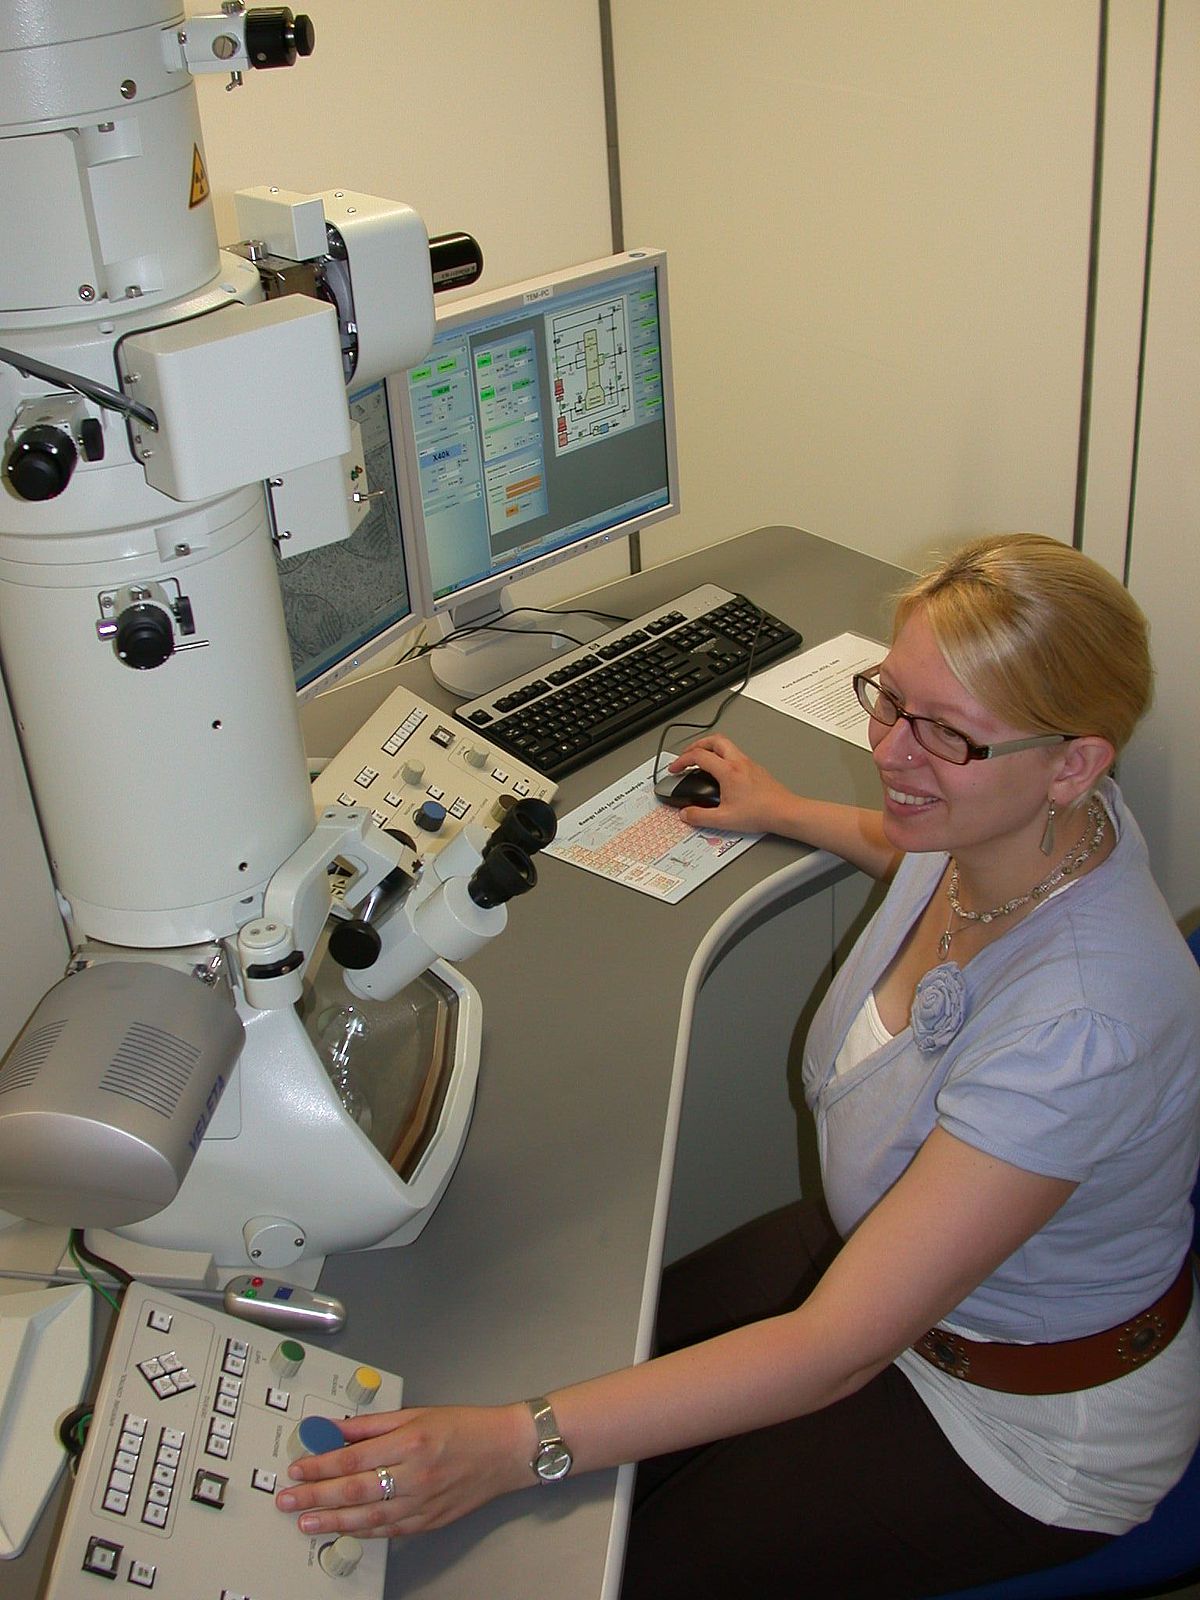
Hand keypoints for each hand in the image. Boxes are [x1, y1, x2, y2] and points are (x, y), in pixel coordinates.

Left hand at [275, 1403, 532, 1538]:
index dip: (320, 1465)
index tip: (297, 1467)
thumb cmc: (464, 1426)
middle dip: (314, 1496)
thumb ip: (371, 1425)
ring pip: (366, 1518)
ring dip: (331, 1520)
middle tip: (287, 1500)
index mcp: (409, 1442)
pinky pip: (387, 1530)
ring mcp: (420, 1504)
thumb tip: (334, 1430)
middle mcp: (413, 1476)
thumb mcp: (416, 1413)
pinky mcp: (427, 1523)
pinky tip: (342, 1529)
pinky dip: (361, 1531)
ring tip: (305, 1521)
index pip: (352, 1459)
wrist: (505, 1450)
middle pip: (353, 1491)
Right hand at [668, 736, 796, 834]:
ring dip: (711, 749)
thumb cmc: (761, 813)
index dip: (682, 760)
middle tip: (687, 755)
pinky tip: (722, 772)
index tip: (675, 768)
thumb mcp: (724, 819)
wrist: (785, 812)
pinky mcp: (756, 769)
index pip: (698, 756)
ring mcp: (749, 764)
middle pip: (714, 740)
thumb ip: (700, 817)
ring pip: (726, 745)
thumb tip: (686, 814)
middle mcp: (739, 762)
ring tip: (702, 761)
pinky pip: (735, 755)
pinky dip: (723, 757)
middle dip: (696, 745)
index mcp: (728, 771)